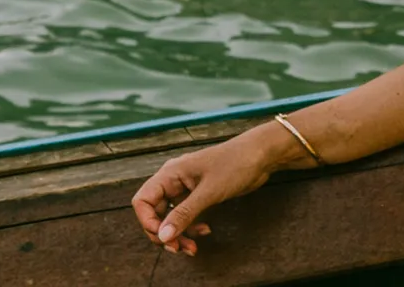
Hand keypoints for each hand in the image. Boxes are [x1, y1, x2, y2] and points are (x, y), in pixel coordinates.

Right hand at [130, 125, 303, 255]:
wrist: (261, 155)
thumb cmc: (235, 164)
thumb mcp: (209, 192)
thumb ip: (185, 214)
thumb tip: (163, 236)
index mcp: (170, 174)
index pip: (143, 201)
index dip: (148, 222)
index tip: (164, 237)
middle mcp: (173, 181)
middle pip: (155, 212)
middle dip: (164, 233)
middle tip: (179, 249)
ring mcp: (186, 188)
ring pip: (170, 217)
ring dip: (178, 234)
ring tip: (193, 248)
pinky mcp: (198, 195)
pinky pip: (186, 216)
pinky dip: (191, 227)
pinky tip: (206, 231)